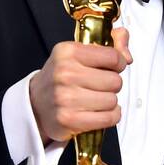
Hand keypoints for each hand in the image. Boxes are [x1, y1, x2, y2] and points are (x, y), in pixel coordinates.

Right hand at [29, 27, 131, 143]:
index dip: (118, 63)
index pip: (113, 56)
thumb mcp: (80, 53)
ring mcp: (66, 98)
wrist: (36, 104)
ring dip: (109, 102)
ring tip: (95, 99)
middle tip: (98, 85)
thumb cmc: (62, 77)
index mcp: (68, 52)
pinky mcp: (69, 119)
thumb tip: (127, 56)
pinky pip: (109, 118)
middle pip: (115, 81)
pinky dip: (109, 116)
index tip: (111, 67)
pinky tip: (99, 111)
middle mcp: (65, 73)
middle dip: (112, 84)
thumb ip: (111, 44)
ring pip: (113, 100)